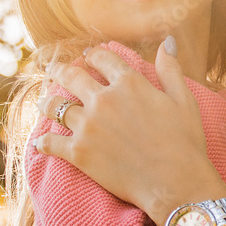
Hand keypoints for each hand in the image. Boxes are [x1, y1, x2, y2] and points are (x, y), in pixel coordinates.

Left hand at [35, 42, 225, 225]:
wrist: (175, 182)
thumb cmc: (185, 142)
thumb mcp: (184, 100)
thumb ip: (170, 70)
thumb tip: (168, 42)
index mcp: (130, 84)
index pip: (103, 59)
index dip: (93, 55)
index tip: (88, 55)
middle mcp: (104, 100)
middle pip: (72, 77)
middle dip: (60, 70)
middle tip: (53, 69)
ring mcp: (88, 126)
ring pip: (56, 107)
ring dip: (48, 103)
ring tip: (44, 102)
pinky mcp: (79, 153)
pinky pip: (50, 143)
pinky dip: (43, 142)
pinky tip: (39, 142)